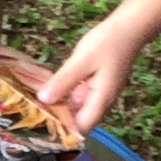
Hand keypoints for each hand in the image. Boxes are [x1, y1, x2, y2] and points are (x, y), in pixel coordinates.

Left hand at [38, 15, 146, 137]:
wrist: (128, 28)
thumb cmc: (108, 43)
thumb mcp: (81, 61)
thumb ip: (63, 81)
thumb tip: (43, 100)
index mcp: (100, 101)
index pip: (81, 128)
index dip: (63, 132)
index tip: (41, 128)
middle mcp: (100, 102)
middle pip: (77, 121)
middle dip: (57, 121)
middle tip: (31, 118)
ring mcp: (98, 94)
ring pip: (76, 109)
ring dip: (58, 109)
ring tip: (34, 108)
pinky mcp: (95, 86)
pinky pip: (77, 97)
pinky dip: (64, 97)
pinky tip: (47, 92)